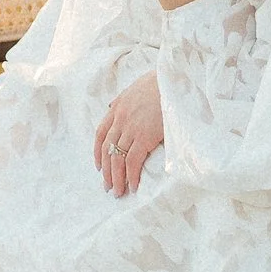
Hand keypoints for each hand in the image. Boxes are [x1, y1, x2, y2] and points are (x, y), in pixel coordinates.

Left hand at [94, 69, 164, 195]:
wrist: (173, 79)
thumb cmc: (160, 83)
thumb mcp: (135, 87)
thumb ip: (123, 99)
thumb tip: (112, 106)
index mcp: (118, 108)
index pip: (101, 134)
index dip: (98, 152)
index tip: (99, 166)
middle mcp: (120, 119)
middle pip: (107, 150)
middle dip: (106, 171)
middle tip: (108, 187)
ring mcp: (131, 128)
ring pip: (117, 159)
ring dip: (116, 178)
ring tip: (118, 192)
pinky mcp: (144, 136)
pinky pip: (132, 161)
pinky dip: (131, 175)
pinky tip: (133, 186)